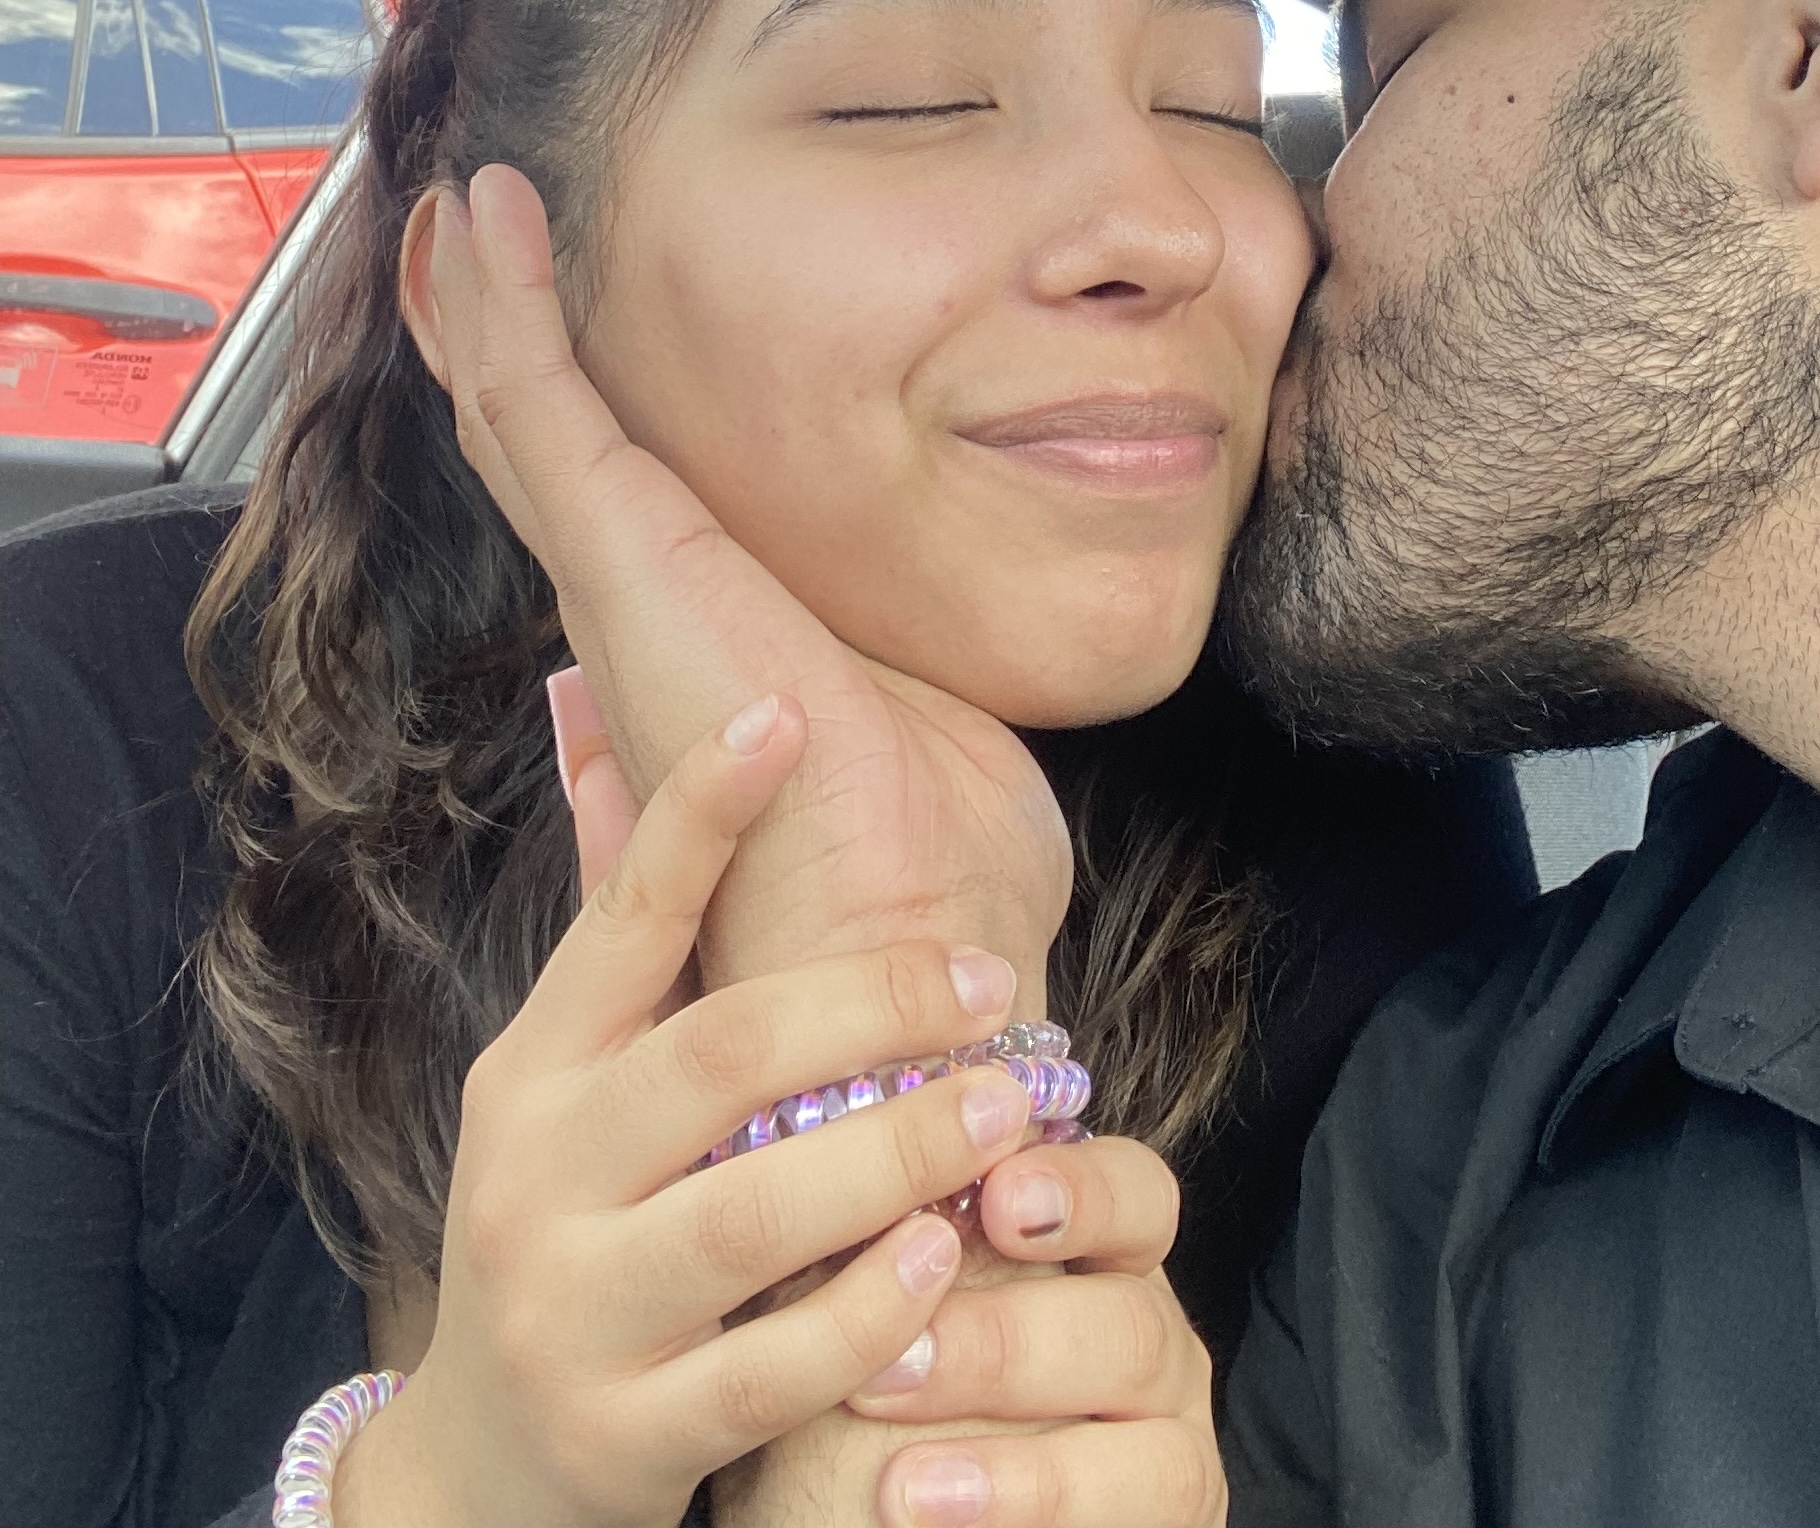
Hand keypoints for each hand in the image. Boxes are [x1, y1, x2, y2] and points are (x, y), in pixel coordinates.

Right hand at [427, 166, 1072, 993]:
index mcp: (693, 648)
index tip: (544, 326)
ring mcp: (617, 588)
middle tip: (466, 237)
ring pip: (521, 417)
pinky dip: (510, 307)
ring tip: (468, 207)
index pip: (606, 506)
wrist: (906, 949)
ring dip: (489, 303)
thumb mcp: (912, 730)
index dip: (568, 411)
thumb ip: (865, 693)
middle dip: (496, 341)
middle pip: (536, 450)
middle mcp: (633, 618)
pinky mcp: (622, 561)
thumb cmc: (930, 873)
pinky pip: (539, 408)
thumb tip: (836, 683)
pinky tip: (492, 224)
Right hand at [548, 712, 1210, 1527]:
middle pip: (717, 1057)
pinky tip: (948, 1255)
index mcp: (532, 1069)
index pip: (622, 915)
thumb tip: (588, 703)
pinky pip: (774, 1368)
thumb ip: (618, 920)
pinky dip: (872, 1309)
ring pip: (753, 1216)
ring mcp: (572, 1312)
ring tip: (1008, 1107)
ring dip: (899, 1152)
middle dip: (872, 1005)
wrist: (476, 1474)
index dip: (697, 810)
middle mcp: (535, 1176)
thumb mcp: (565, 1082)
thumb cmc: (569, 1228)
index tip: (786, 712)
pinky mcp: (625, 1437)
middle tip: (998, 980)